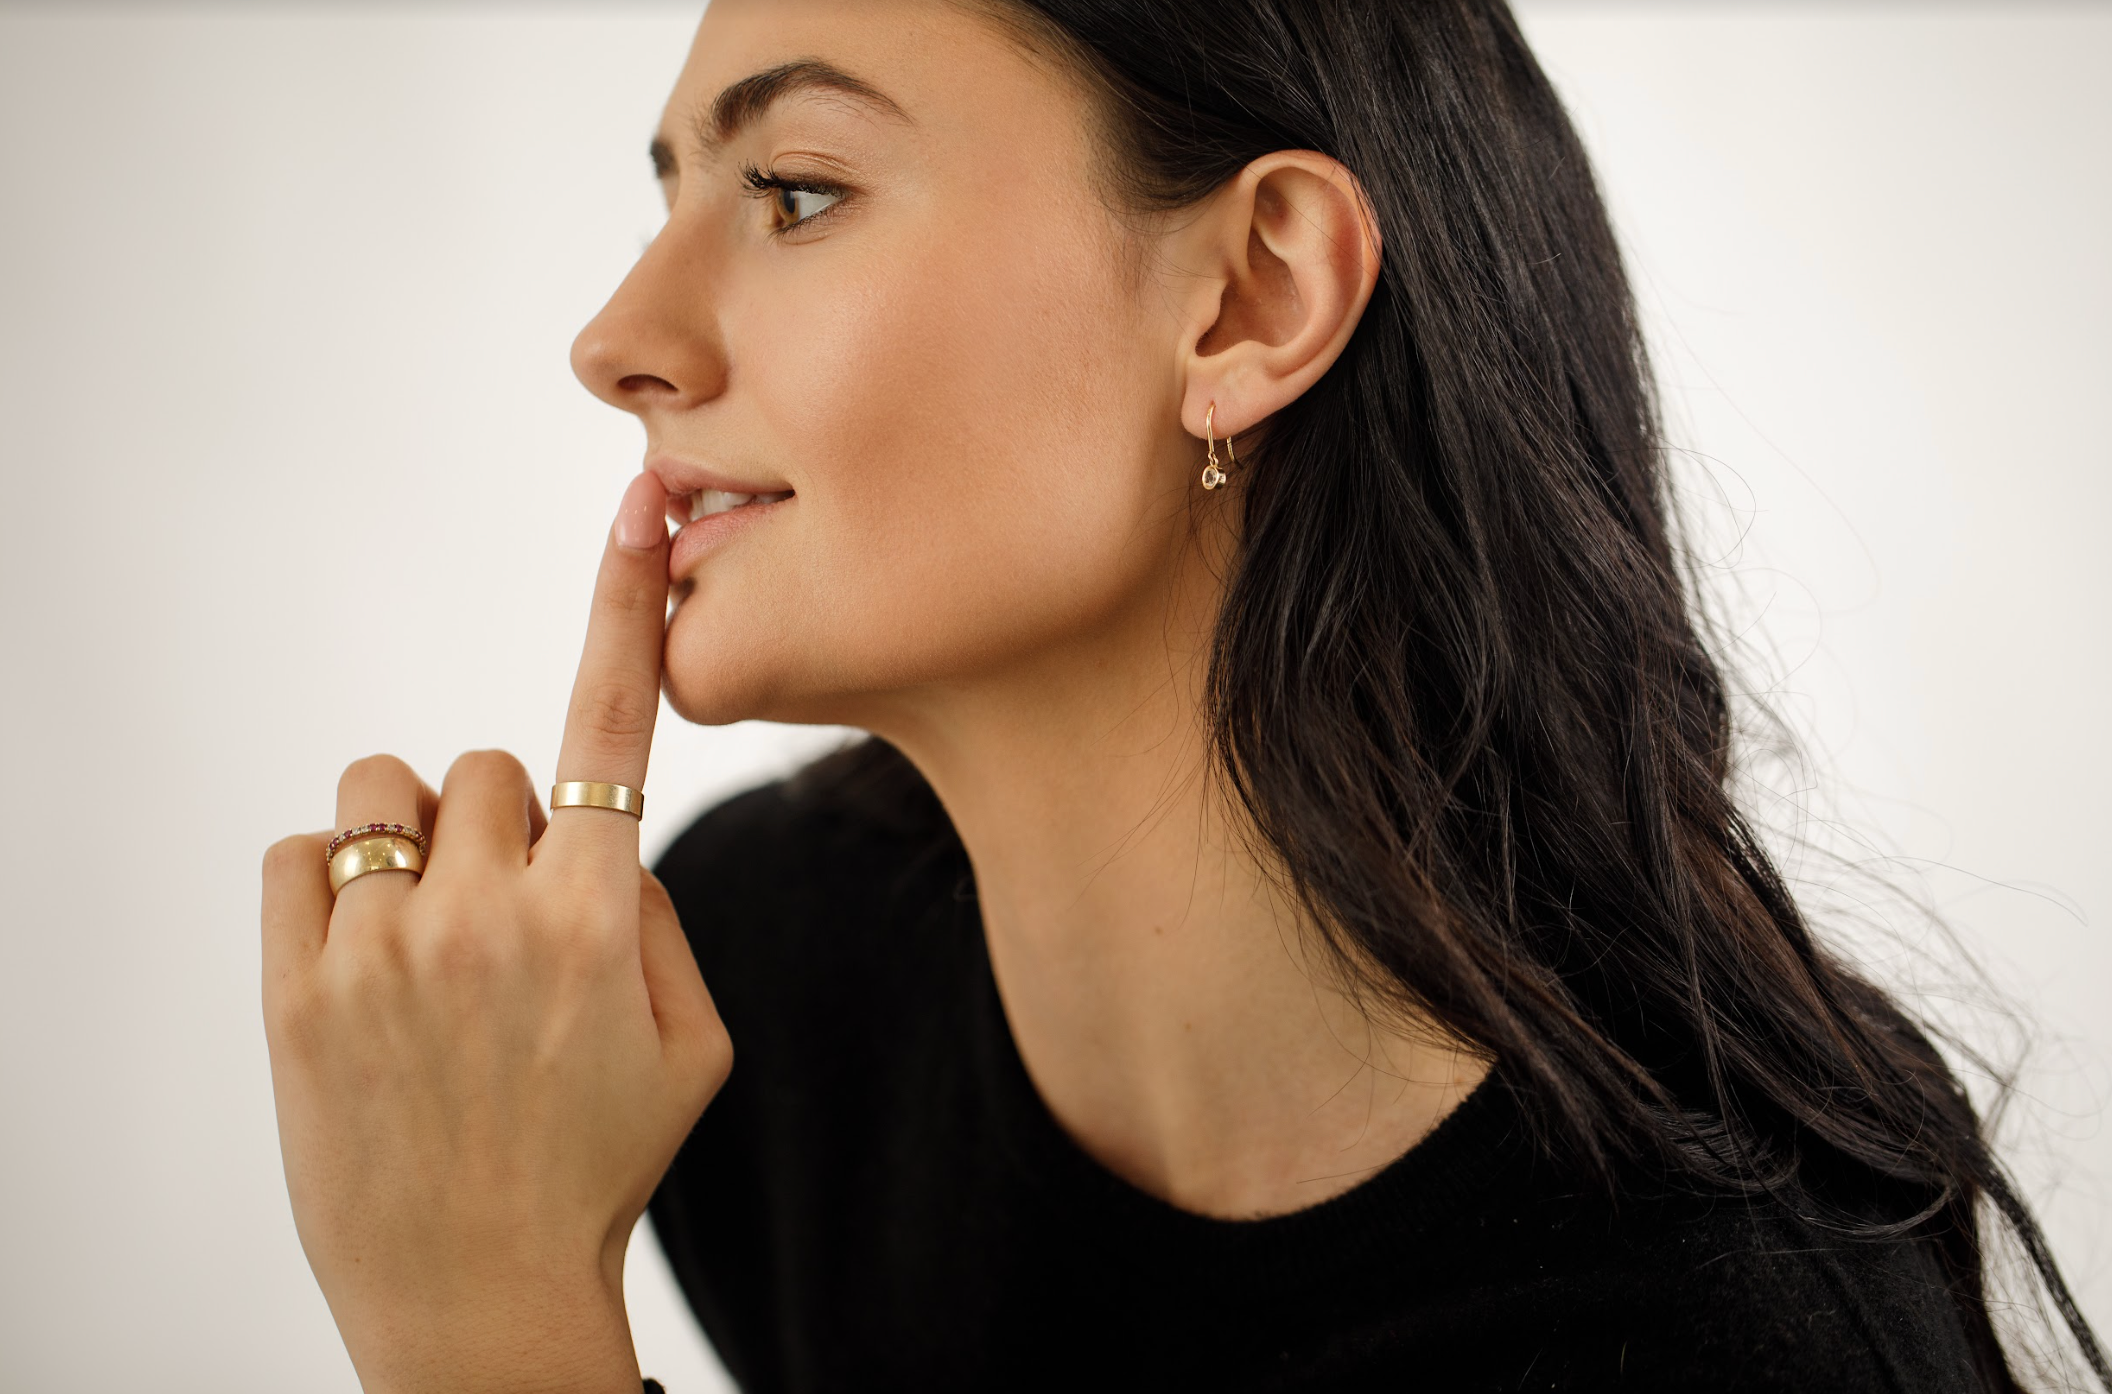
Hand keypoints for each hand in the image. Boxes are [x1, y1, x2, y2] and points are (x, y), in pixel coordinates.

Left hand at [261, 472, 727, 1393]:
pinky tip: (364, 959)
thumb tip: (596, 838)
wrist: (478, 1293)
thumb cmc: (600, 1165)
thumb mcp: (697, 1047)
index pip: (613, 723)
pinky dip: (330, 887)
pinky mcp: (294, 990)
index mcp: (601, 915)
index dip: (624, 603)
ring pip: (384, 797)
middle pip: (488, 765)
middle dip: (506, 826)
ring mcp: (382, 949)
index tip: (634, 508)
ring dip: (414, 843)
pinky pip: (297, 857)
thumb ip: (658, 915)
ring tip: (428, 934)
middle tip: (509, 925)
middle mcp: (488, 913)